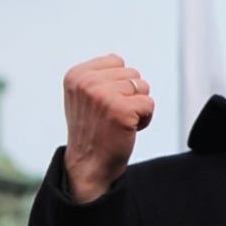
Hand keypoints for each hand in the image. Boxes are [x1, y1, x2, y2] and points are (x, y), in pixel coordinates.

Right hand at [62, 54, 153, 202]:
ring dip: (138, 106)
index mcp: (76, 75)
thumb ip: (98, 75)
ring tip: (120, 121)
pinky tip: (128, 129)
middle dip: (130, 95)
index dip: (118, 83)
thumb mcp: (84, 96)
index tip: (103, 104)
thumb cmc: (93, 130)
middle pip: (132, 73)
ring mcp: (103, 95)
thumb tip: (118, 59)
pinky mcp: (121, 110)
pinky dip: (146, 118)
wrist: (88, 166)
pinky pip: (150, 104)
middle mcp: (87, 82)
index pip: (116, 61)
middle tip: (112, 116)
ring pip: (143, 87)